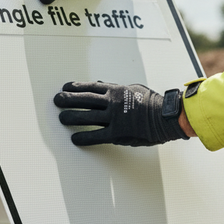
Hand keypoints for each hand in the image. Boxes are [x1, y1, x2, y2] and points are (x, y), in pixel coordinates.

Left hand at [53, 82, 188, 146]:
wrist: (166, 116)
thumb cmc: (152, 102)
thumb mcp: (133, 89)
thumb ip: (116, 89)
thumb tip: (100, 85)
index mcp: (116, 91)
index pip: (91, 87)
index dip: (76, 87)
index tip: (65, 87)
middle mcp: (112, 103)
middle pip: (84, 100)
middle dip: (68, 100)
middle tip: (57, 101)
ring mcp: (114, 118)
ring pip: (87, 117)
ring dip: (71, 117)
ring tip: (61, 118)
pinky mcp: (117, 133)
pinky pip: (96, 136)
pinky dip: (84, 137)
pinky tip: (74, 138)